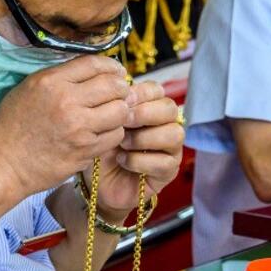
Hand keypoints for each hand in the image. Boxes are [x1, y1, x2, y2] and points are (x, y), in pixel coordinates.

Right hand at [0, 55, 130, 196]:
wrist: (2, 164)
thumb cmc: (12, 126)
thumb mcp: (29, 89)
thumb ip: (60, 77)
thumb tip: (92, 70)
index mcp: (51, 81)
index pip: (95, 64)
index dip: (111, 66)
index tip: (116, 71)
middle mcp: (67, 101)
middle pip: (114, 86)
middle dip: (122, 88)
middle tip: (121, 93)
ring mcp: (78, 128)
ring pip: (120, 111)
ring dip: (120, 111)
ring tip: (112, 114)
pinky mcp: (84, 151)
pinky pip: (115, 136)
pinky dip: (113, 133)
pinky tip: (104, 133)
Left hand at [89, 82, 184, 220]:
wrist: (97, 181)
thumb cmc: (102, 148)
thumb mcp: (104, 125)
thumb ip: (115, 106)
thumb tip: (123, 88)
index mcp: (150, 108)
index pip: (157, 91)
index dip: (142, 93)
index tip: (122, 101)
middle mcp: (165, 125)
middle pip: (170, 109)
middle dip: (145, 113)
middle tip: (123, 122)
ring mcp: (171, 149)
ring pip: (174, 134)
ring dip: (144, 138)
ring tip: (122, 144)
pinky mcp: (169, 171)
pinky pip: (164, 162)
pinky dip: (140, 160)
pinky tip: (122, 161)